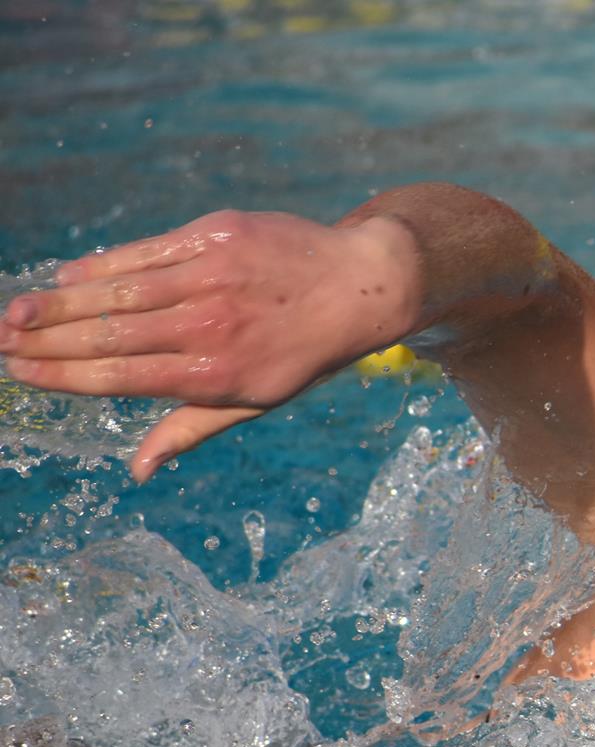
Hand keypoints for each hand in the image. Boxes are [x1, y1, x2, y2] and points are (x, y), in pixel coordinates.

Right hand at [0, 210, 417, 480]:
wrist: (362, 286)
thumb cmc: (303, 353)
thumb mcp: (257, 401)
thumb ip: (191, 428)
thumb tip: (139, 468)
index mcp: (215, 376)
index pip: (119, 378)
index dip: (63, 375)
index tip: (20, 371)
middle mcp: (209, 327)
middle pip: (108, 335)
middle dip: (46, 340)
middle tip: (2, 342)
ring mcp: (211, 277)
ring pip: (118, 292)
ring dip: (59, 302)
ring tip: (17, 311)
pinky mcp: (216, 235)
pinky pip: (145, 252)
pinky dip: (102, 265)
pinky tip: (68, 276)